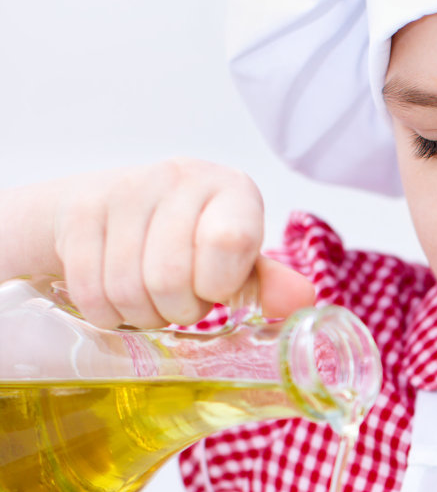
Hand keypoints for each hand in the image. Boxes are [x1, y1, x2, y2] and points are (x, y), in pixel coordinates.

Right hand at [2, 159, 313, 326]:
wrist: (105, 210)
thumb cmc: (186, 241)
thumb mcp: (234, 261)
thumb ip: (267, 283)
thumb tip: (302, 301)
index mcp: (232, 190)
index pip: (231, 242)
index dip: (217, 286)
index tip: (213, 290)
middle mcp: (180, 177)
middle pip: (171, 280)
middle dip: (176, 310)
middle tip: (179, 300)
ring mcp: (124, 189)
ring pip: (128, 290)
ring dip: (141, 314)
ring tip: (150, 297)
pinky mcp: (79, 211)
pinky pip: (92, 291)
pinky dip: (106, 312)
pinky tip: (117, 296)